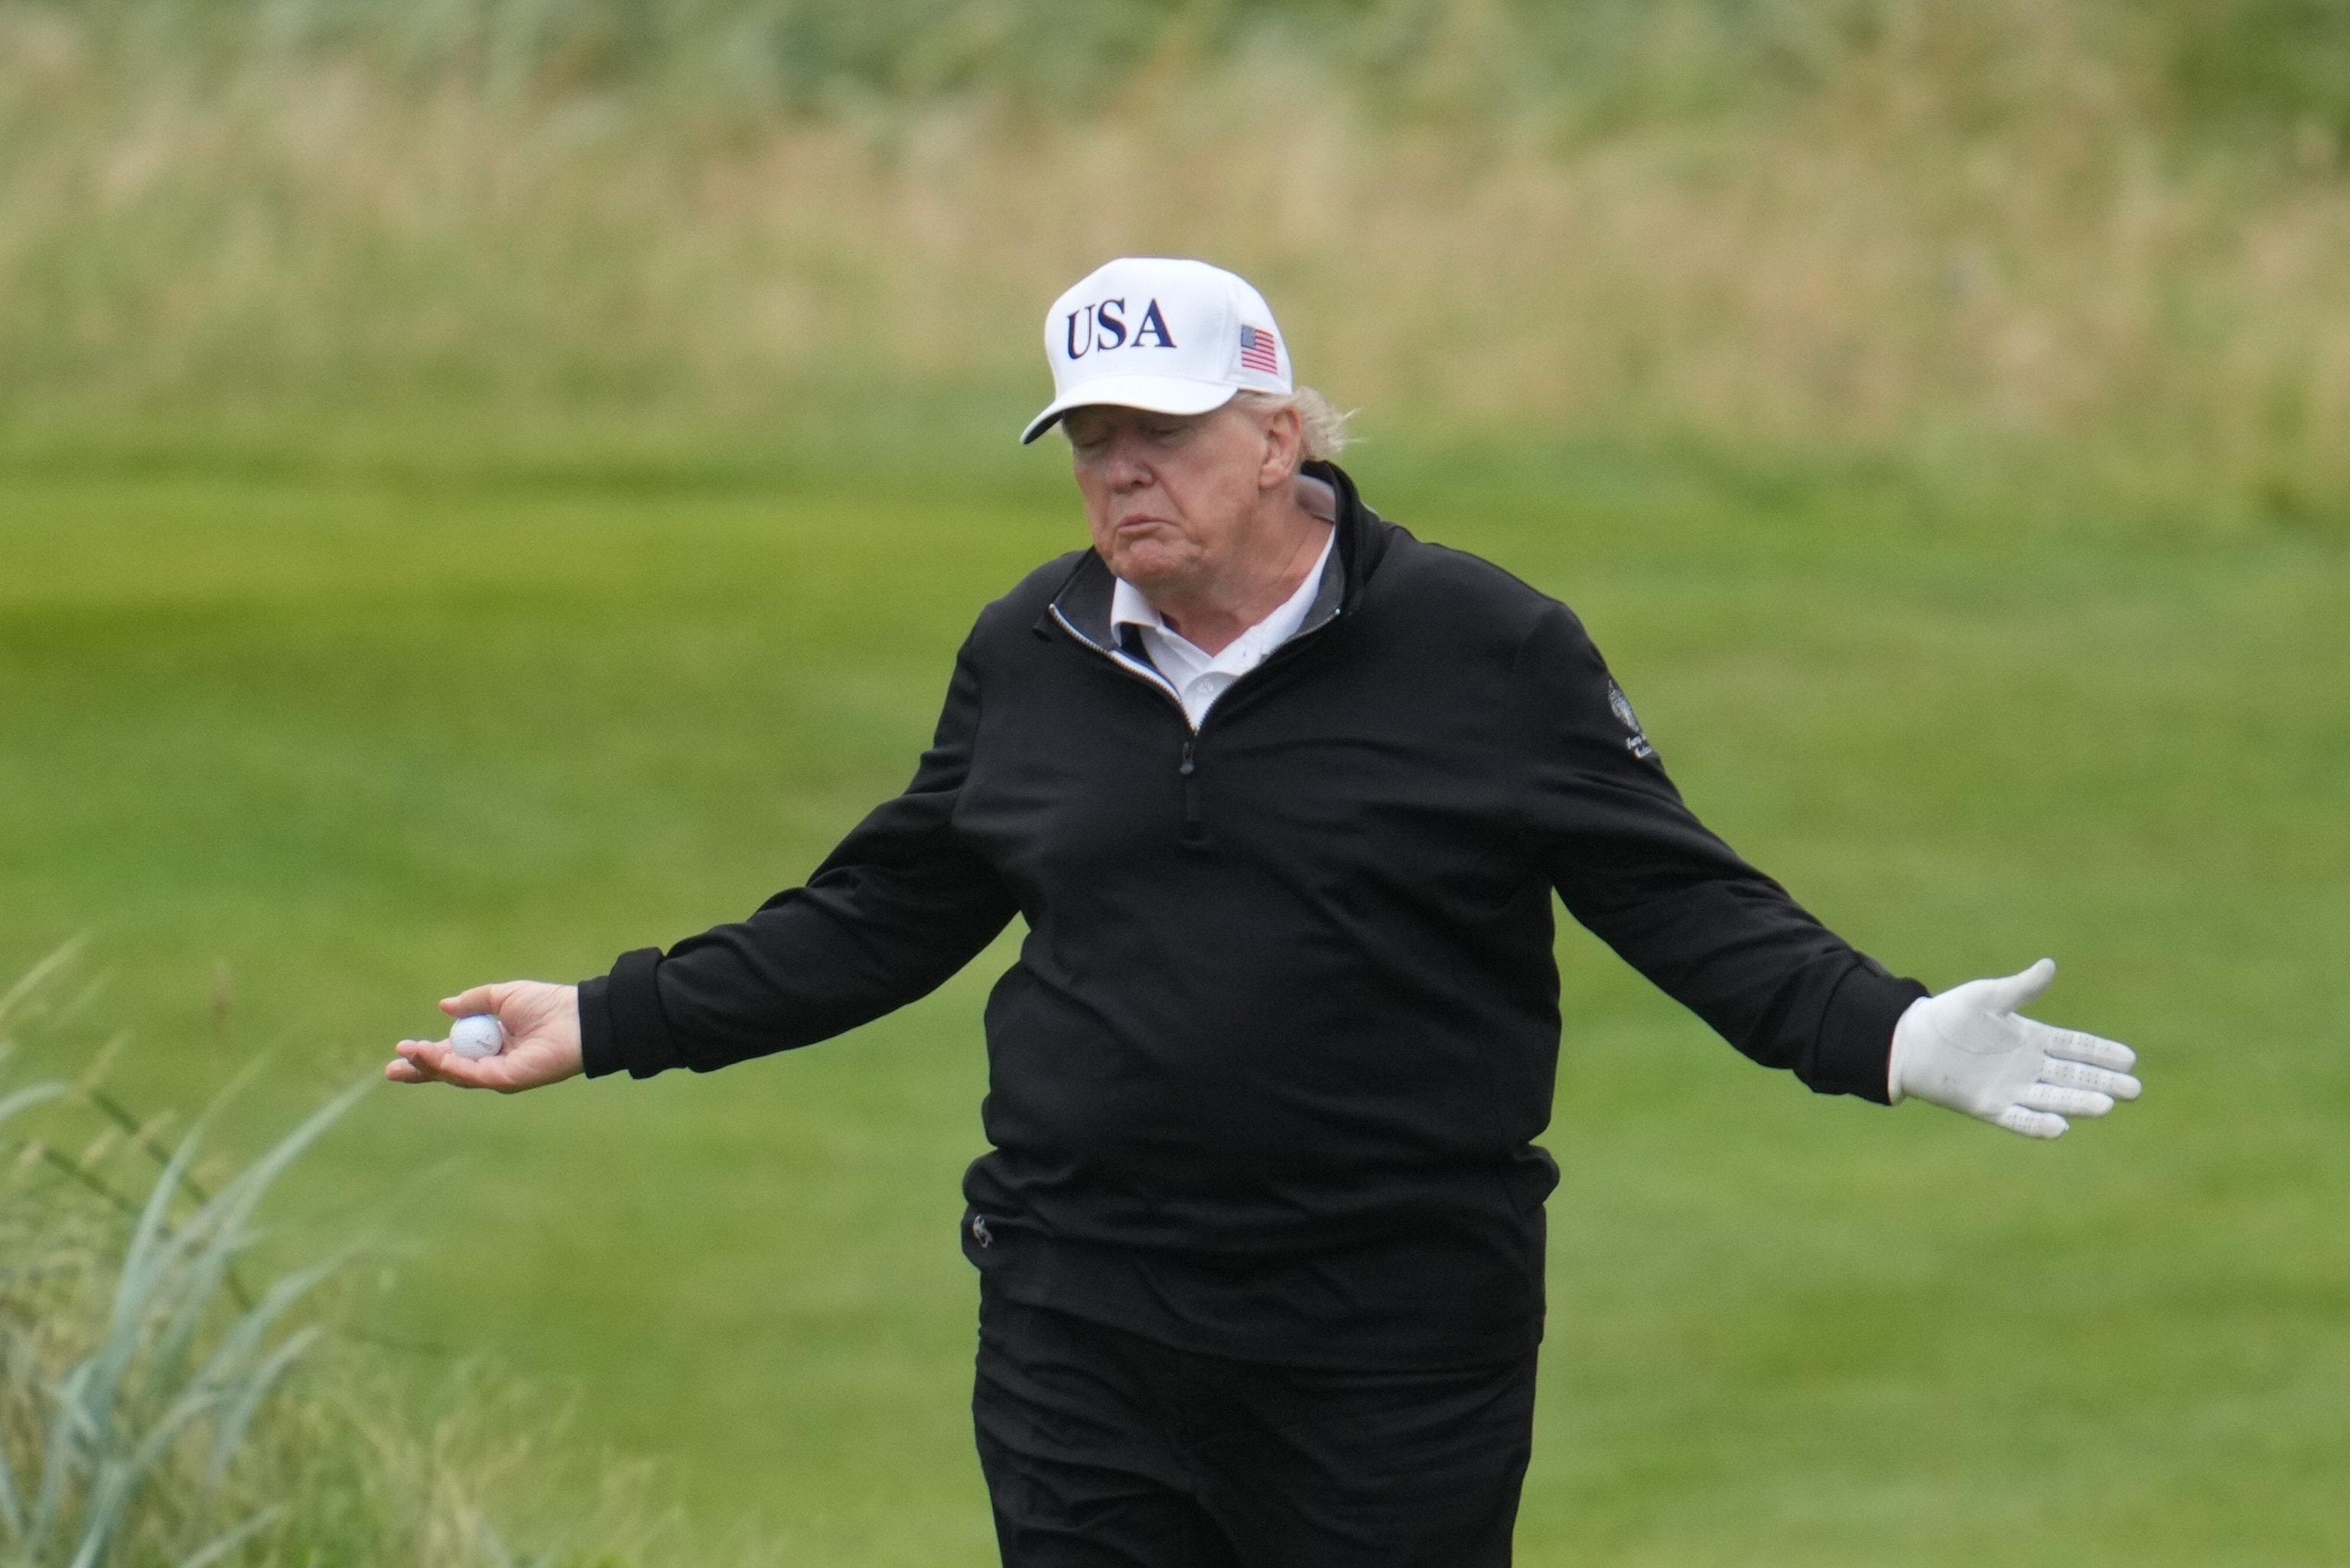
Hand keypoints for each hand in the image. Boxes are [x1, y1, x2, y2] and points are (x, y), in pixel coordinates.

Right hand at [387, 981, 583, 1091]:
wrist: (575, 1017)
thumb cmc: (547, 1004)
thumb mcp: (503, 996)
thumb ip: (474, 1002)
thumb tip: (444, 1006)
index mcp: (489, 1043)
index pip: (451, 1052)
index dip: (426, 1053)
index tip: (402, 1049)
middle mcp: (491, 1062)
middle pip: (447, 1070)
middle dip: (419, 1070)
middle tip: (392, 1069)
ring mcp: (498, 1074)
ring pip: (455, 1074)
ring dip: (428, 1065)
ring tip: (407, 1054)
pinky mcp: (506, 1080)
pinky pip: (471, 1075)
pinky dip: (449, 1067)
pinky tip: (429, 1056)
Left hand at [1889, 959, 2140, 1138]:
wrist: (1911, 1041)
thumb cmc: (1950, 1014)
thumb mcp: (1987, 997)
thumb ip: (2020, 989)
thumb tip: (2049, 966)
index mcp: (2031, 1039)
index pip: (2075, 1047)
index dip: (2101, 1053)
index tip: (2130, 1059)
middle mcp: (2027, 1067)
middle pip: (2072, 1076)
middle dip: (2103, 1083)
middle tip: (2134, 1090)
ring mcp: (2010, 1088)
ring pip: (2052, 1098)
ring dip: (2078, 1103)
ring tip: (2106, 1105)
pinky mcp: (1988, 1106)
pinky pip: (2018, 1119)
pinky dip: (2037, 1124)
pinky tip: (2059, 1128)